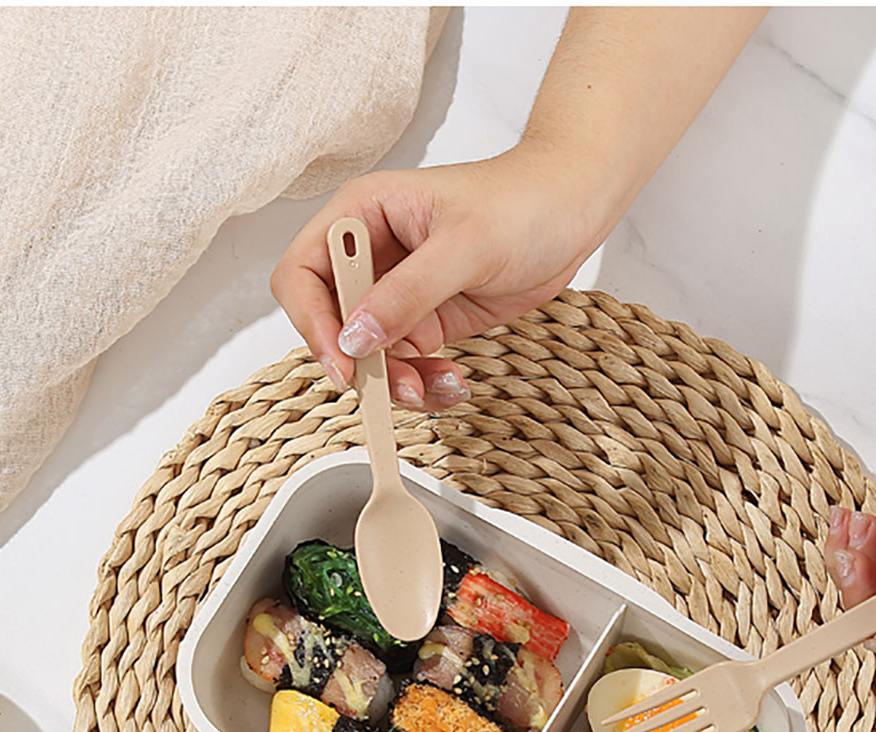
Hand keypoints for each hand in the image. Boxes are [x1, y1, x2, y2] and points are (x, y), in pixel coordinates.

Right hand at [270, 148, 610, 410]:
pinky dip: (424, 385)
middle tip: (398, 386)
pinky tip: (453, 382)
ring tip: (436, 386)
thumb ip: (408, 293)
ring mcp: (397, 294)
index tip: (344, 360)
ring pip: (368, 356)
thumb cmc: (524, 200)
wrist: (573, 211)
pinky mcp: (425, 323)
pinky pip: (406, 367)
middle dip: (361, 363)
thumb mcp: (465, 245)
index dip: (313, 321)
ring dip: (396, 383)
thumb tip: (357, 337)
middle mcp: (372, 256)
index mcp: (363, 214)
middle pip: (331, 325)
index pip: (303, 274)